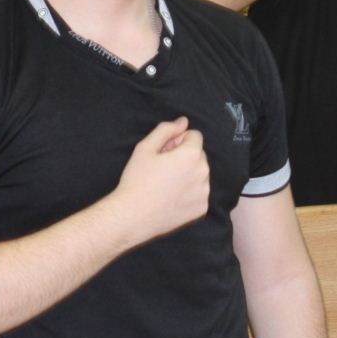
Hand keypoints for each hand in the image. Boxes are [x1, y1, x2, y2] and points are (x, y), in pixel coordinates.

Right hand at [113, 117, 209, 242]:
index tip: (164, 152)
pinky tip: (170, 197)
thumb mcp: (145, 147)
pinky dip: (189, 191)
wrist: (133, 216)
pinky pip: (199, 192)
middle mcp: (203, 173)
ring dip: (188, 173)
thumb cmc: (137, 179)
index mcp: (191, 155)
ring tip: (165, 183)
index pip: (195, 136)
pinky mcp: (201, 208)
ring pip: (199, 174)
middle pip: (198, 155)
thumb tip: (183, 122)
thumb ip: (166, 130)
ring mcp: (204, 193)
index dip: (177, 140)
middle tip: (162, 167)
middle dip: (184, 156)